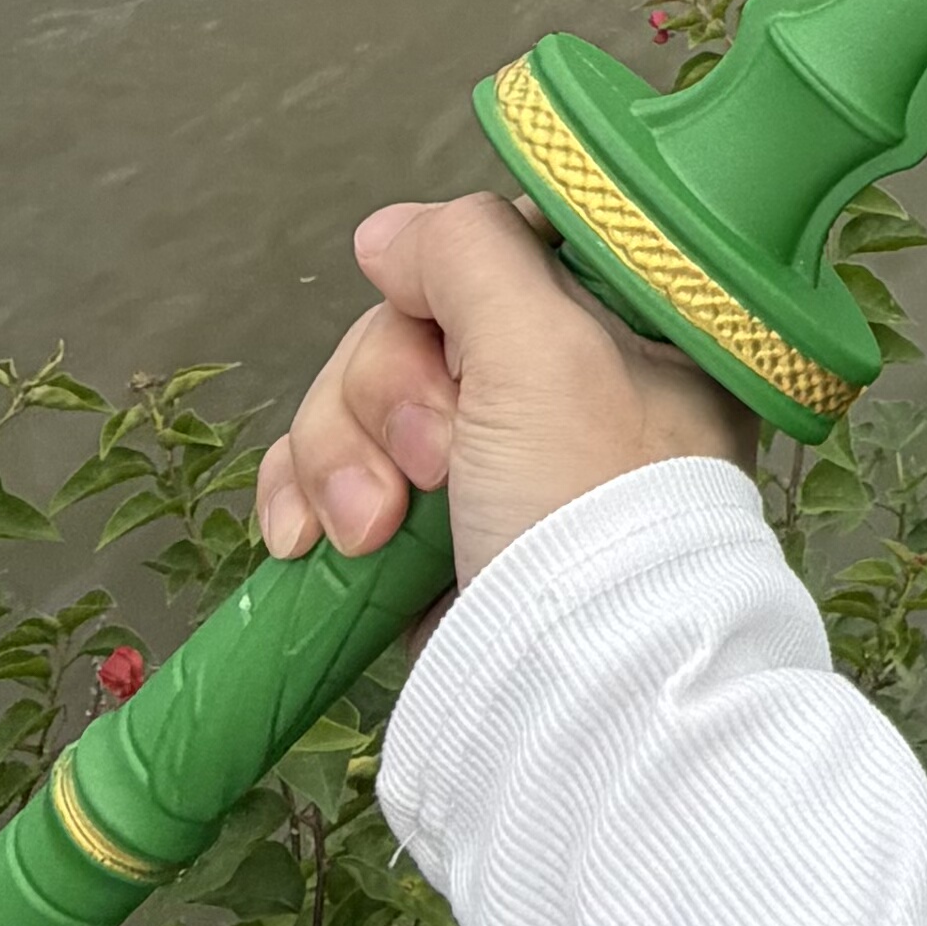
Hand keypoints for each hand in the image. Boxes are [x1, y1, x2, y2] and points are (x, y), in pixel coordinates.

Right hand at [257, 193, 755, 585]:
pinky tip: (309, 544)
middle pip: (410, 326)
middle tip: (438, 462)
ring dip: (341, 458)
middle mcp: (559, 389)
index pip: (500, 250)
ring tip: (376, 532)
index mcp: (622, 331)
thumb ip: (469, 254)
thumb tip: (389, 234)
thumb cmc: (584, 508)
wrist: (560, 691)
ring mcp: (488, 464)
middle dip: (389, 395)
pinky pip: (328, 476)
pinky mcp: (422, 532)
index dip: (448, 286)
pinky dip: (304, 501)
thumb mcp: (548, 344)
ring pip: (357, 400)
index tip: (453, 336)